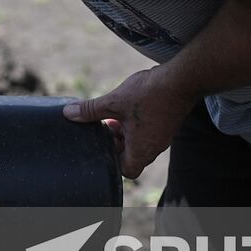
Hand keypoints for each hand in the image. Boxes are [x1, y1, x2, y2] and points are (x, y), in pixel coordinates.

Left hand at [62, 66, 198, 178]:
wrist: (182, 79)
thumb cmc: (150, 94)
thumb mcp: (114, 101)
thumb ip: (90, 110)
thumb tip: (68, 113)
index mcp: (142, 149)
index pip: (127, 171)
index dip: (113, 162)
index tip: (103, 144)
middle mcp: (155, 147)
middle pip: (132, 156)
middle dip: (116, 143)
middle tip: (104, 127)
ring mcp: (163, 136)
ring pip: (140, 142)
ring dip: (125, 131)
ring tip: (114, 114)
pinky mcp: (167, 124)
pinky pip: (148, 131)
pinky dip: (136, 123)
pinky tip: (128, 106)